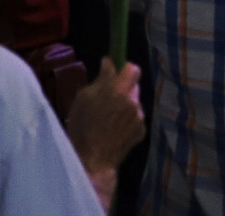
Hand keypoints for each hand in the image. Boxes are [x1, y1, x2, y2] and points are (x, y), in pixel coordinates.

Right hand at [66, 57, 145, 175]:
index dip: (124, 68)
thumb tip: (109, 64)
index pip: (132, 68)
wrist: (92, 159)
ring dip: (125, 105)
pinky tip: (115, 130)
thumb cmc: (82, 126)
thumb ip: (100, 79)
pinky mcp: (142, 130)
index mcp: (116, 89)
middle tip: (109, 98)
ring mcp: (139, 116)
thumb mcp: (83, 98)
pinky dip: (128, 120)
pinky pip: (136, 117)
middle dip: (122, 88)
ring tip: (110, 119)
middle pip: (133, 85)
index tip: (114, 71)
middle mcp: (132, 100)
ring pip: (134, 102)